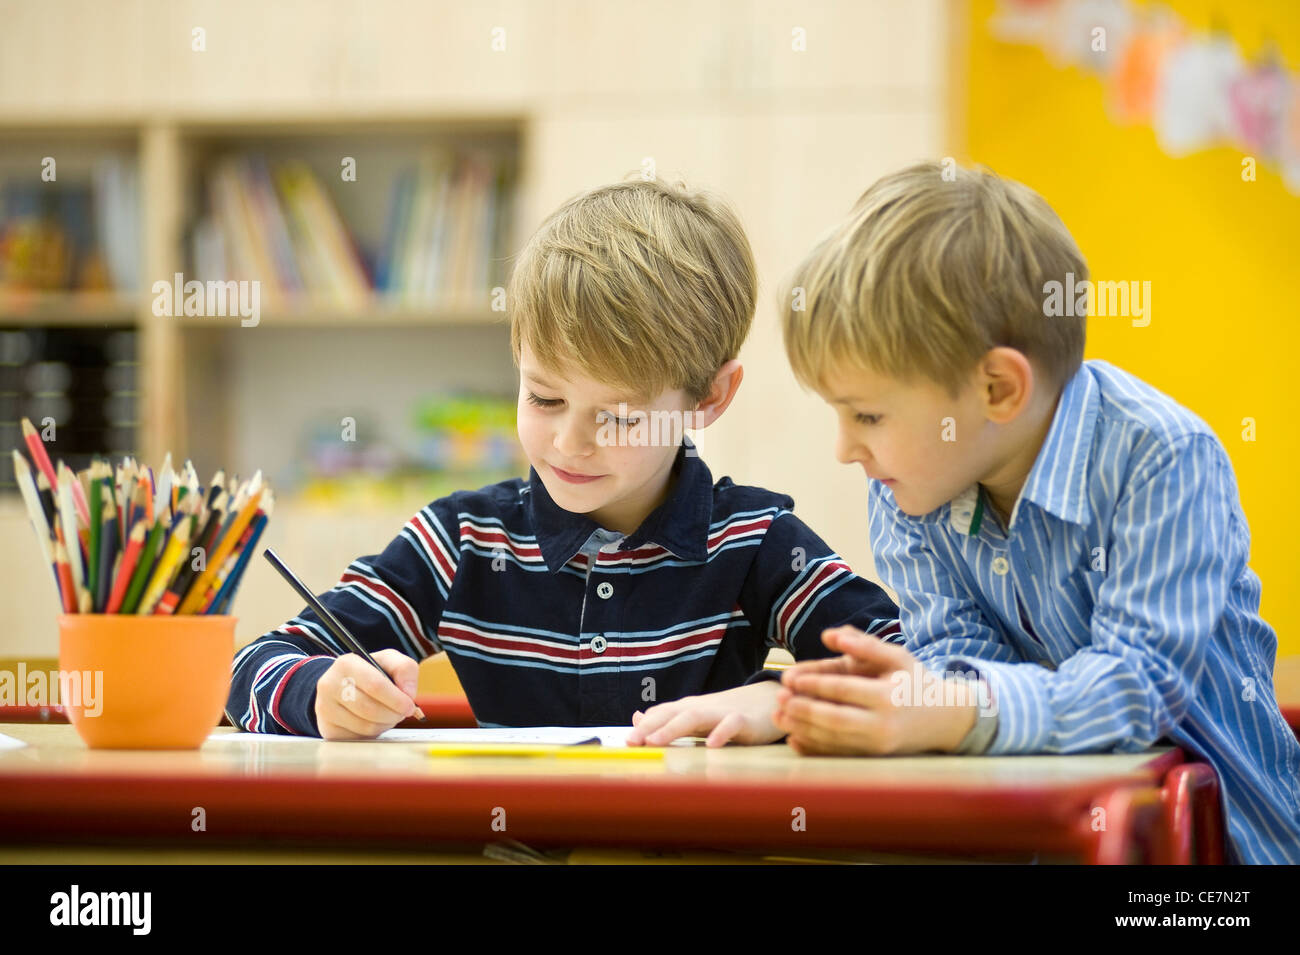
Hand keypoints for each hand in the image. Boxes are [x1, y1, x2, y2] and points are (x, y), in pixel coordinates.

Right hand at [314, 649, 419, 739]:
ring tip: (389, 715)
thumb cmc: (370, 673)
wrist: (342, 685)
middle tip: (402, 713)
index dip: (397, 699)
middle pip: (370, 709)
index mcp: (346, 664)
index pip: (376, 686)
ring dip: (385, 724)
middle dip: (393, 714)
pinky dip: (373, 733)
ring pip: (365, 726)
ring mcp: (325, 709)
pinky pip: (358, 738)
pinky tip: (374, 722)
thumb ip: (405, 669)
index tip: (410, 706)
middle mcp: (330, 685)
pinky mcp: (328, 729)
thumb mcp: (389, 660)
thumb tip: (408, 694)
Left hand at [625, 681, 784, 747]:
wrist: (766, 700)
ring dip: (672, 728)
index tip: (626, 741)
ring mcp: (722, 712)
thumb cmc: (728, 712)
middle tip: (631, 741)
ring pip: (694, 717)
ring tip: (655, 741)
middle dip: (650, 727)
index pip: (661, 714)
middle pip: (672, 714)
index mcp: (689, 708)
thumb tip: (638, 718)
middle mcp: (701, 708)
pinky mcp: (744, 721)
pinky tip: (711, 745)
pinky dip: (721, 733)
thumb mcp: (696, 715)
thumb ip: (668, 718)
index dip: (643, 727)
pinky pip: (731, 725)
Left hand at [774, 626, 979, 755]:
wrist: (946, 719)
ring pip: (833, 740)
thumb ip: (863, 644)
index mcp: (887, 696)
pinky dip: (814, 749)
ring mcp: (877, 746)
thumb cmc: (915, 681)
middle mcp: (882, 725)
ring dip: (802, 729)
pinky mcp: (873, 758)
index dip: (814, 684)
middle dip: (802, 709)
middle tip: (778, 698)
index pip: (843, 690)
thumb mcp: (896, 656)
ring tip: (778, 716)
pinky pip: (838, 755)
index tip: (789, 678)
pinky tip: (793, 738)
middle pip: (834, 719)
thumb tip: (828, 635)